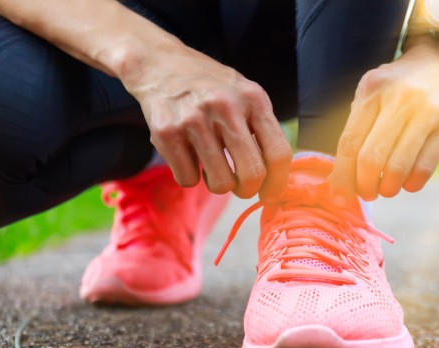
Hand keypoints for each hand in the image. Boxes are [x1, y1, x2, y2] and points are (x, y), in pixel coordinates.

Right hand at [125, 46, 291, 199]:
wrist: (160, 63)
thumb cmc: (211, 87)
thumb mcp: (245, 94)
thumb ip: (263, 128)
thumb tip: (277, 178)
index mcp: (253, 99)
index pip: (278, 153)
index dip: (278, 182)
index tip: (271, 193)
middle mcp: (225, 107)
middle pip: (252, 174)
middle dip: (248, 189)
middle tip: (241, 186)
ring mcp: (194, 120)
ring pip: (220, 183)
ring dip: (219, 184)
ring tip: (213, 167)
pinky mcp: (166, 133)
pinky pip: (188, 179)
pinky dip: (190, 176)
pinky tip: (189, 156)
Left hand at [329, 38, 438, 200]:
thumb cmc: (399, 86)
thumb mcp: (372, 93)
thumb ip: (357, 128)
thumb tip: (339, 178)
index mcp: (373, 91)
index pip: (350, 143)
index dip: (342, 176)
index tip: (339, 197)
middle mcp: (399, 100)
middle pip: (371, 158)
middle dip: (364, 186)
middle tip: (366, 193)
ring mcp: (426, 113)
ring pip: (398, 167)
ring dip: (388, 188)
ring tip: (386, 189)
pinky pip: (424, 169)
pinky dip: (411, 184)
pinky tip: (407, 182)